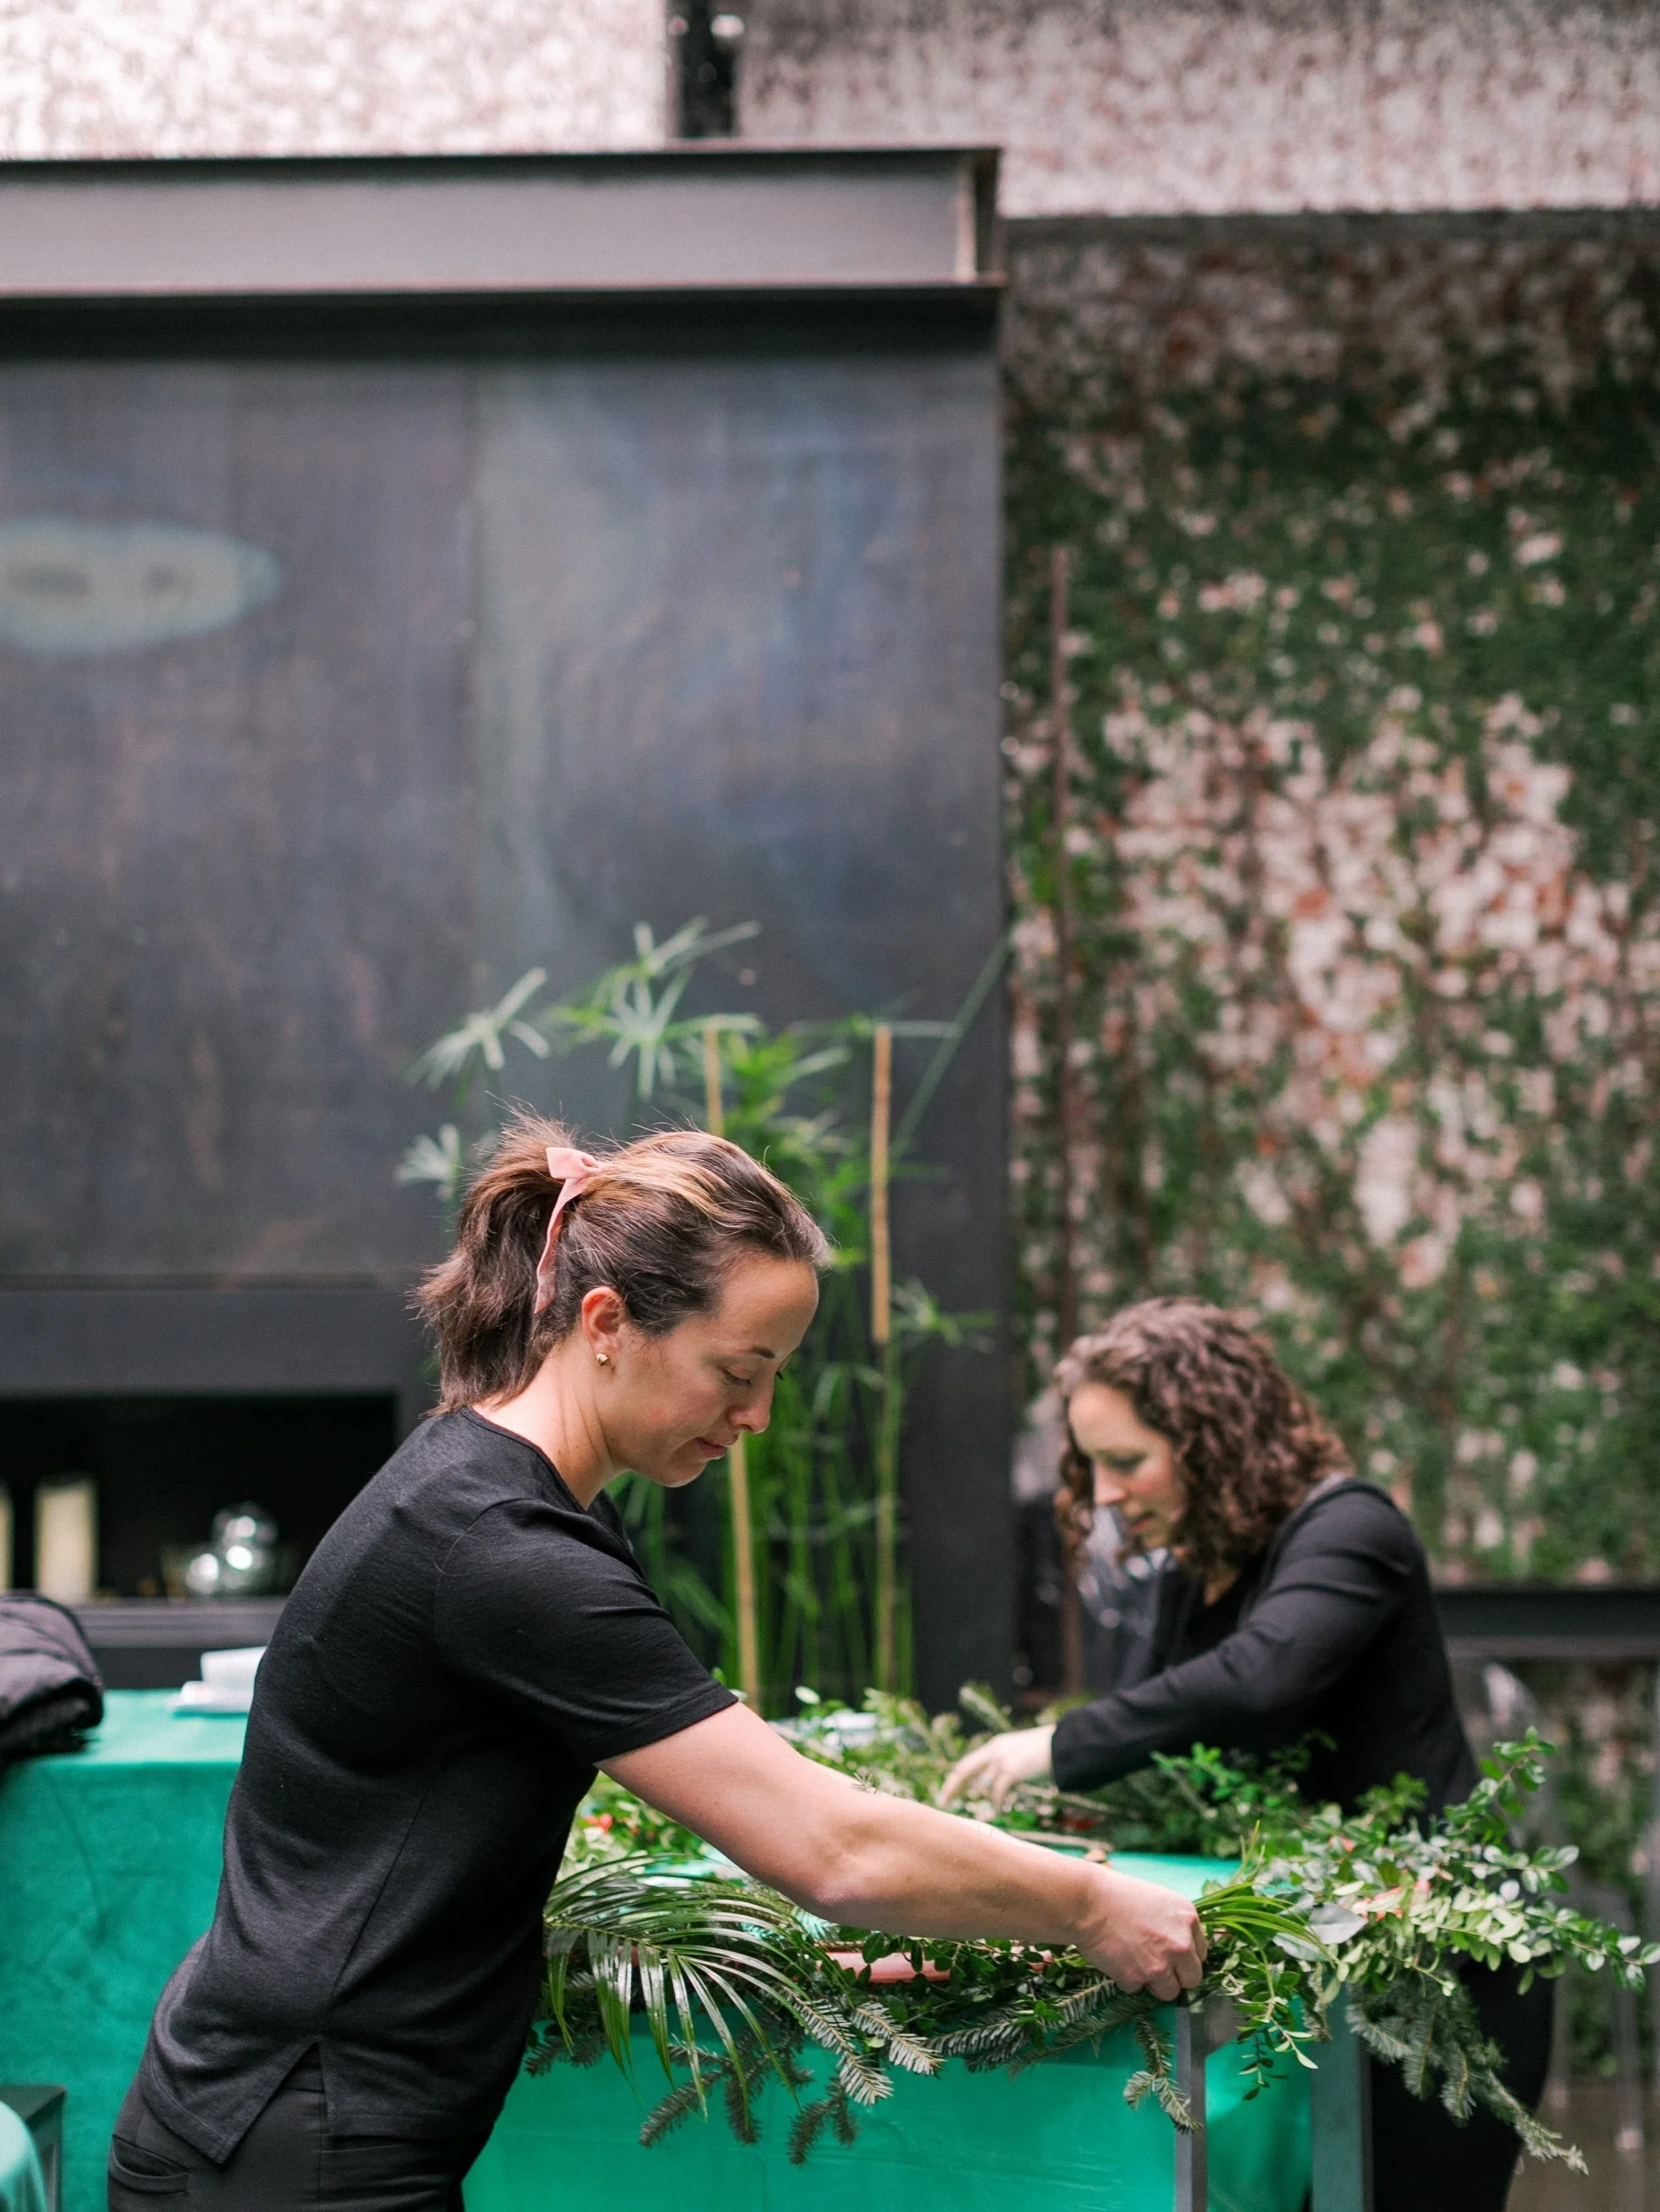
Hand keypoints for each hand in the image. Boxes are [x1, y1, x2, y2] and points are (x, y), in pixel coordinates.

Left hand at [940, 1724, 1055, 1809]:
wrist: (1063, 1745)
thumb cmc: (1047, 1752)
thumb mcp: (1021, 1754)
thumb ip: (1007, 1766)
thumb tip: (997, 1785)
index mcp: (996, 1745)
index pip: (969, 1762)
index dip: (957, 1778)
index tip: (948, 1790)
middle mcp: (994, 1750)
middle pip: (964, 1769)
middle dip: (952, 1786)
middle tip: (943, 1802)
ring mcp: (1002, 1760)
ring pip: (983, 1785)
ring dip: (985, 1799)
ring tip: (994, 1807)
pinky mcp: (1012, 1770)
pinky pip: (998, 1792)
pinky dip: (997, 1803)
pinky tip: (1000, 1809)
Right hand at [1077, 1866, 1206, 1999]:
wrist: (1088, 1902)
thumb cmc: (1119, 1895)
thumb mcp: (1159, 1901)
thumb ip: (1176, 1925)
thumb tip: (1180, 1949)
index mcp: (1188, 1919)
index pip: (1202, 1954)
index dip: (1186, 1957)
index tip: (1173, 1956)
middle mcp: (1181, 1944)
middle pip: (1193, 1978)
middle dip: (1177, 1977)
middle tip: (1157, 1966)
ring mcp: (1161, 1964)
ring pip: (1170, 1992)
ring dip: (1154, 1983)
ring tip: (1133, 1961)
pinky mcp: (1139, 1979)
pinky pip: (1138, 1989)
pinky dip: (1128, 1979)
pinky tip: (1117, 1959)